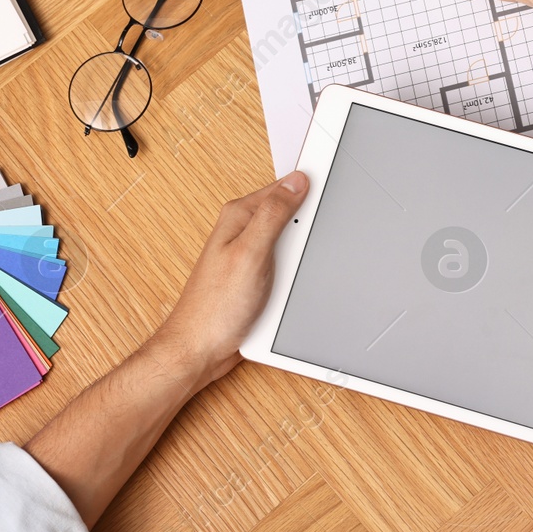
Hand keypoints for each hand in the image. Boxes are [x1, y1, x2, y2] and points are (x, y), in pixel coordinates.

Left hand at [151, 172, 309, 388]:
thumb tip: (296, 182)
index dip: (309, 188)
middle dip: (308, 230)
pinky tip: (292, 287)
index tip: (331, 190)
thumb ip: (273, 215)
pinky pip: (290, 267)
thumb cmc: (214, 307)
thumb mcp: (250, 253)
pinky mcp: (259, 276)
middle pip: (293, 216)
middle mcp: (244, 232)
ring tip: (292, 276)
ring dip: (303, 257)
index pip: (284, 187)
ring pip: (294, 244)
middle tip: (304, 251)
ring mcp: (253, 255)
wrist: (201, 349)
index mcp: (239, 217)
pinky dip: (297, 275)